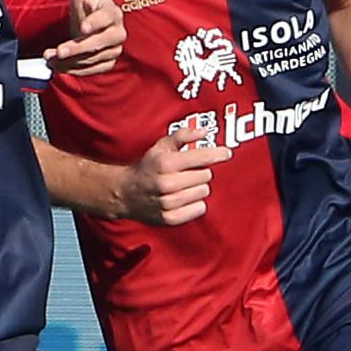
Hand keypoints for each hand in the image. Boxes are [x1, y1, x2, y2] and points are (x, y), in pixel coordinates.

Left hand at [45, 0, 125, 75]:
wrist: (94, 25)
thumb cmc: (89, 5)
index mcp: (111, 11)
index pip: (105, 17)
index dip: (95, 22)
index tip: (82, 26)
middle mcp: (117, 31)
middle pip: (100, 42)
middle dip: (79, 47)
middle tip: (59, 51)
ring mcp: (114, 48)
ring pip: (94, 58)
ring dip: (72, 61)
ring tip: (51, 59)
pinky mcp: (109, 62)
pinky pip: (94, 70)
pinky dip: (77, 70)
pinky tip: (60, 67)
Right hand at [117, 128, 232, 225]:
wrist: (124, 193)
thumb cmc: (146, 167)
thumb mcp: (160, 146)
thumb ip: (183, 136)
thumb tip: (203, 132)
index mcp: (166, 163)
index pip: (202, 157)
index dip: (218, 154)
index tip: (226, 153)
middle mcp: (167, 183)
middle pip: (206, 176)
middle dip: (200, 172)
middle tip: (187, 172)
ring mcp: (168, 202)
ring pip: (203, 192)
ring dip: (198, 187)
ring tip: (183, 186)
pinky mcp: (170, 218)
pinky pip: (200, 209)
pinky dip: (196, 203)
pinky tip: (185, 198)